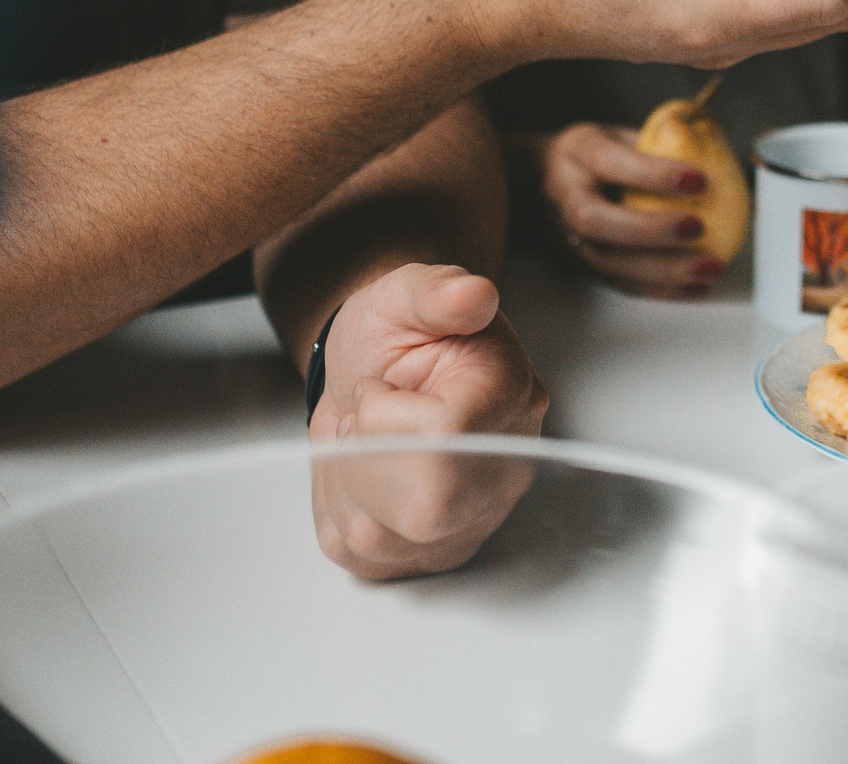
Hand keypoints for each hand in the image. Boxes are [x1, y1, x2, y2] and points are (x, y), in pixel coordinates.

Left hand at [307, 263, 548, 578]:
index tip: (377, 383)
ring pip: (378, 536)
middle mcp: (504, 473)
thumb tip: (474, 295)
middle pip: (422, 509)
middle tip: (364, 415)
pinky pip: (356, 554)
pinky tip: (360, 470)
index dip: (385, 414)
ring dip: (345, 479)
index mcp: (511, 400)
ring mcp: (470, 522)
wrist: (378, 365)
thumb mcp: (406, 293)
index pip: (445, 441)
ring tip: (363, 438)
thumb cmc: (398, 331)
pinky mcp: (427, 552)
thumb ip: (437, 291)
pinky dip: (337, 509)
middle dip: (364, 457)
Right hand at [534, 124, 725, 296]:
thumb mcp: (616, 133)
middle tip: (697, 228)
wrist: (538, 179)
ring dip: (662, 270)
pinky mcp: (580, 265)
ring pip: (607, 261)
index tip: (698, 179)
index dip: (650, 173)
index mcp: (576, 153)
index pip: (607, 161)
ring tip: (708, 267)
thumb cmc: (593, 154)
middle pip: (596, 220)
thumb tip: (714, 143)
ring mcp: (567, 235)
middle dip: (649, 229)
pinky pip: (619, 283)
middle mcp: (564, 195)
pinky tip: (695, 286)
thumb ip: (657, 139)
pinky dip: (661, 289)